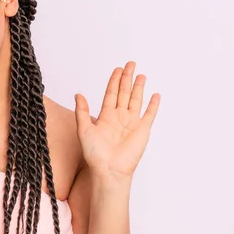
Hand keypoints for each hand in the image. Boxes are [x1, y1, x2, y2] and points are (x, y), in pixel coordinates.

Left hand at [74, 61, 160, 178]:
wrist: (108, 169)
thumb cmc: (94, 154)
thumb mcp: (84, 130)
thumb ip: (82, 112)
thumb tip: (78, 94)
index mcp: (106, 116)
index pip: (111, 93)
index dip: (114, 81)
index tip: (118, 69)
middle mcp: (119, 117)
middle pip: (124, 93)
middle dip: (127, 78)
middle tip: (130, 64)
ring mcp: (132, 123)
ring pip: (136, 100)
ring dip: (139, 88)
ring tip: (141, 75)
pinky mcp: (142, 130)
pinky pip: (149, 115)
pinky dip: (153, 105)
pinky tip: (156, 95)